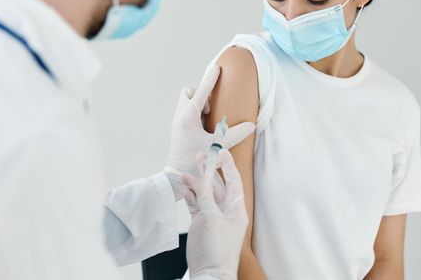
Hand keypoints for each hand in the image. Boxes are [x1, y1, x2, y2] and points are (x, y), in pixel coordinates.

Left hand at [164, 65, 254, 200]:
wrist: (176, 176)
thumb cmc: (195, 161)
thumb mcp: (217, 147)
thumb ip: (234, 134)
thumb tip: (251, 125)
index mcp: (189, 117)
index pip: (202, 92)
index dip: (211, 79)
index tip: (217, 67)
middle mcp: (180, 116)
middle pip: (189, 92)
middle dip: (202, 95)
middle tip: (211, 110)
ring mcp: (176, 122)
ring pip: (186, 101)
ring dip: (198, 104)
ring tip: (208, 120)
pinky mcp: (177, 128)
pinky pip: (185, 111)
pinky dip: (195, 112)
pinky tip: (204, 127)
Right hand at [184, 150, 247, 279]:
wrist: (209, 274)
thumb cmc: (217, 250)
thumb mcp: (212, 219)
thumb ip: (205, 197)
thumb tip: (201, 178)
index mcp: (235, 208)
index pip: (233, 181)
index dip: (227, 165)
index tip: (221, 151)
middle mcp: (225, 210)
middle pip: (217, 184)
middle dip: (208, 171)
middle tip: (199, 156)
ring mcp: (212, 216)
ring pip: (204, 193)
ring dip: (196, 182)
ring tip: (186, 172)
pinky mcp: (200, 222)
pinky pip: (196, 203)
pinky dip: (190, 194)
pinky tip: (185, 187)